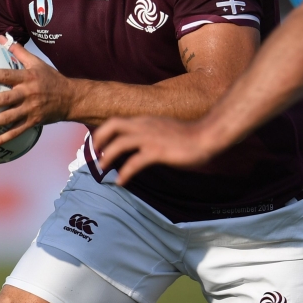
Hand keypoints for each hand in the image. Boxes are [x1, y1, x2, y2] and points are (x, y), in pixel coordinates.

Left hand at [0, 36, 73, 146]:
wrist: (70, 98)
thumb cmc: (50, 78)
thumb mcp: (36, 62)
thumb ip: (18, 51)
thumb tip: (2, 37)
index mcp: (28, 78)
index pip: (8, 75)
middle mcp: (29, 94)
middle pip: (6, 99)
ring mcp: (31, 109)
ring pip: (9, 117)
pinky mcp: (33, 121)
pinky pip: (16, 131)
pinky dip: (3, 138)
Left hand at [92, 116, 218, 184]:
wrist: (207, 136)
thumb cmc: (190, 136)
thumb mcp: (165, 130)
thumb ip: (151, 134)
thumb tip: (141, 145)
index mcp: (146, 120)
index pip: (117, 121)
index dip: (104, 132)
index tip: (99, 145)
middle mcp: (145, 126)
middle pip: (113, 125)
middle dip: (99, 139)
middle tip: (95, 154)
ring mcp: (150, 138)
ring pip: (119, 144)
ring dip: (108, 156)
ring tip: (103, 169)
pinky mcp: (157, 151)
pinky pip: (134, 163)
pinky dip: (124, 173)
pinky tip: (121, 182)